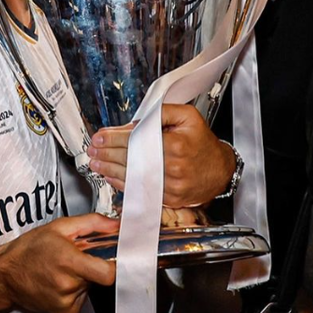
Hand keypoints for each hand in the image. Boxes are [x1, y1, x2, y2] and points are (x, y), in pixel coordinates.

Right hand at [0, 213, 116, 312]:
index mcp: (69, 262)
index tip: (111, 255)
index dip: (114, 263)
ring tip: (63, 268)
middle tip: (77, 256)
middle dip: (93, 264)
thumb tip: (117, 225)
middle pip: (99, 276)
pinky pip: (82, 299)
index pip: (108, 273)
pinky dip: (76, 290)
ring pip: (91, 287)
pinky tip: (60, 281)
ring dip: (83, 277)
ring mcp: (66, 302)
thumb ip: (93, 224)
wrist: (7, 274)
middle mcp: (68, 285)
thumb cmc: (31, 248)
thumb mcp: (61, 226)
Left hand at [87, 103, 235, 206]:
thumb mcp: (187, 116)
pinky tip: (111, 176)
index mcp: (175, 144)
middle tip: (93, 149)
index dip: (114, 138)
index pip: (136, 140)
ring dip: (110, 170)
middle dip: (107, 154)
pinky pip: (141, 191)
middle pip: (131, 159)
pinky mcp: (169, 199)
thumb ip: (160, 113)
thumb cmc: (202, 141)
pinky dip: (123, 184)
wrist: (219, 170)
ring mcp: (170, 186)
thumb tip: (134, 123)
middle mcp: (172, 167)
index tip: (100, 136)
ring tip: (96, 162)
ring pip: (133, 177)